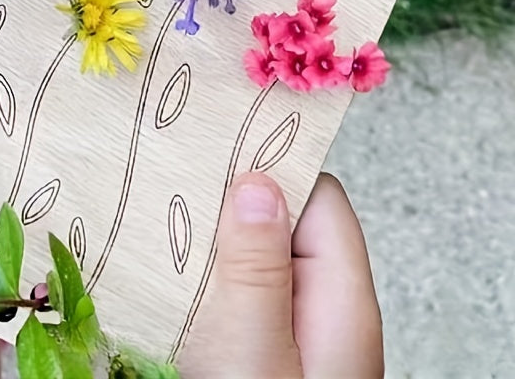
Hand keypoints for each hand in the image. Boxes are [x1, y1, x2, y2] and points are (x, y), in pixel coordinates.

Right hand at [179, 171, 382, 377]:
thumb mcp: (253, 351)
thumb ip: (257, 269)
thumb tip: (258, 186)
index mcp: (344, 303)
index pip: (318, 197)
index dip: (270, 172)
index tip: (218, 158)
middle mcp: (329, 317)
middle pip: (286, 227)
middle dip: (233, 211)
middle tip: (178, 202)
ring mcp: (300, 338)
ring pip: (259, 263)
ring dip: (216, 252)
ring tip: (170, 245)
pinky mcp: (271, 357)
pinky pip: (243, 300)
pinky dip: (211, 288)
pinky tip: (177, 292)